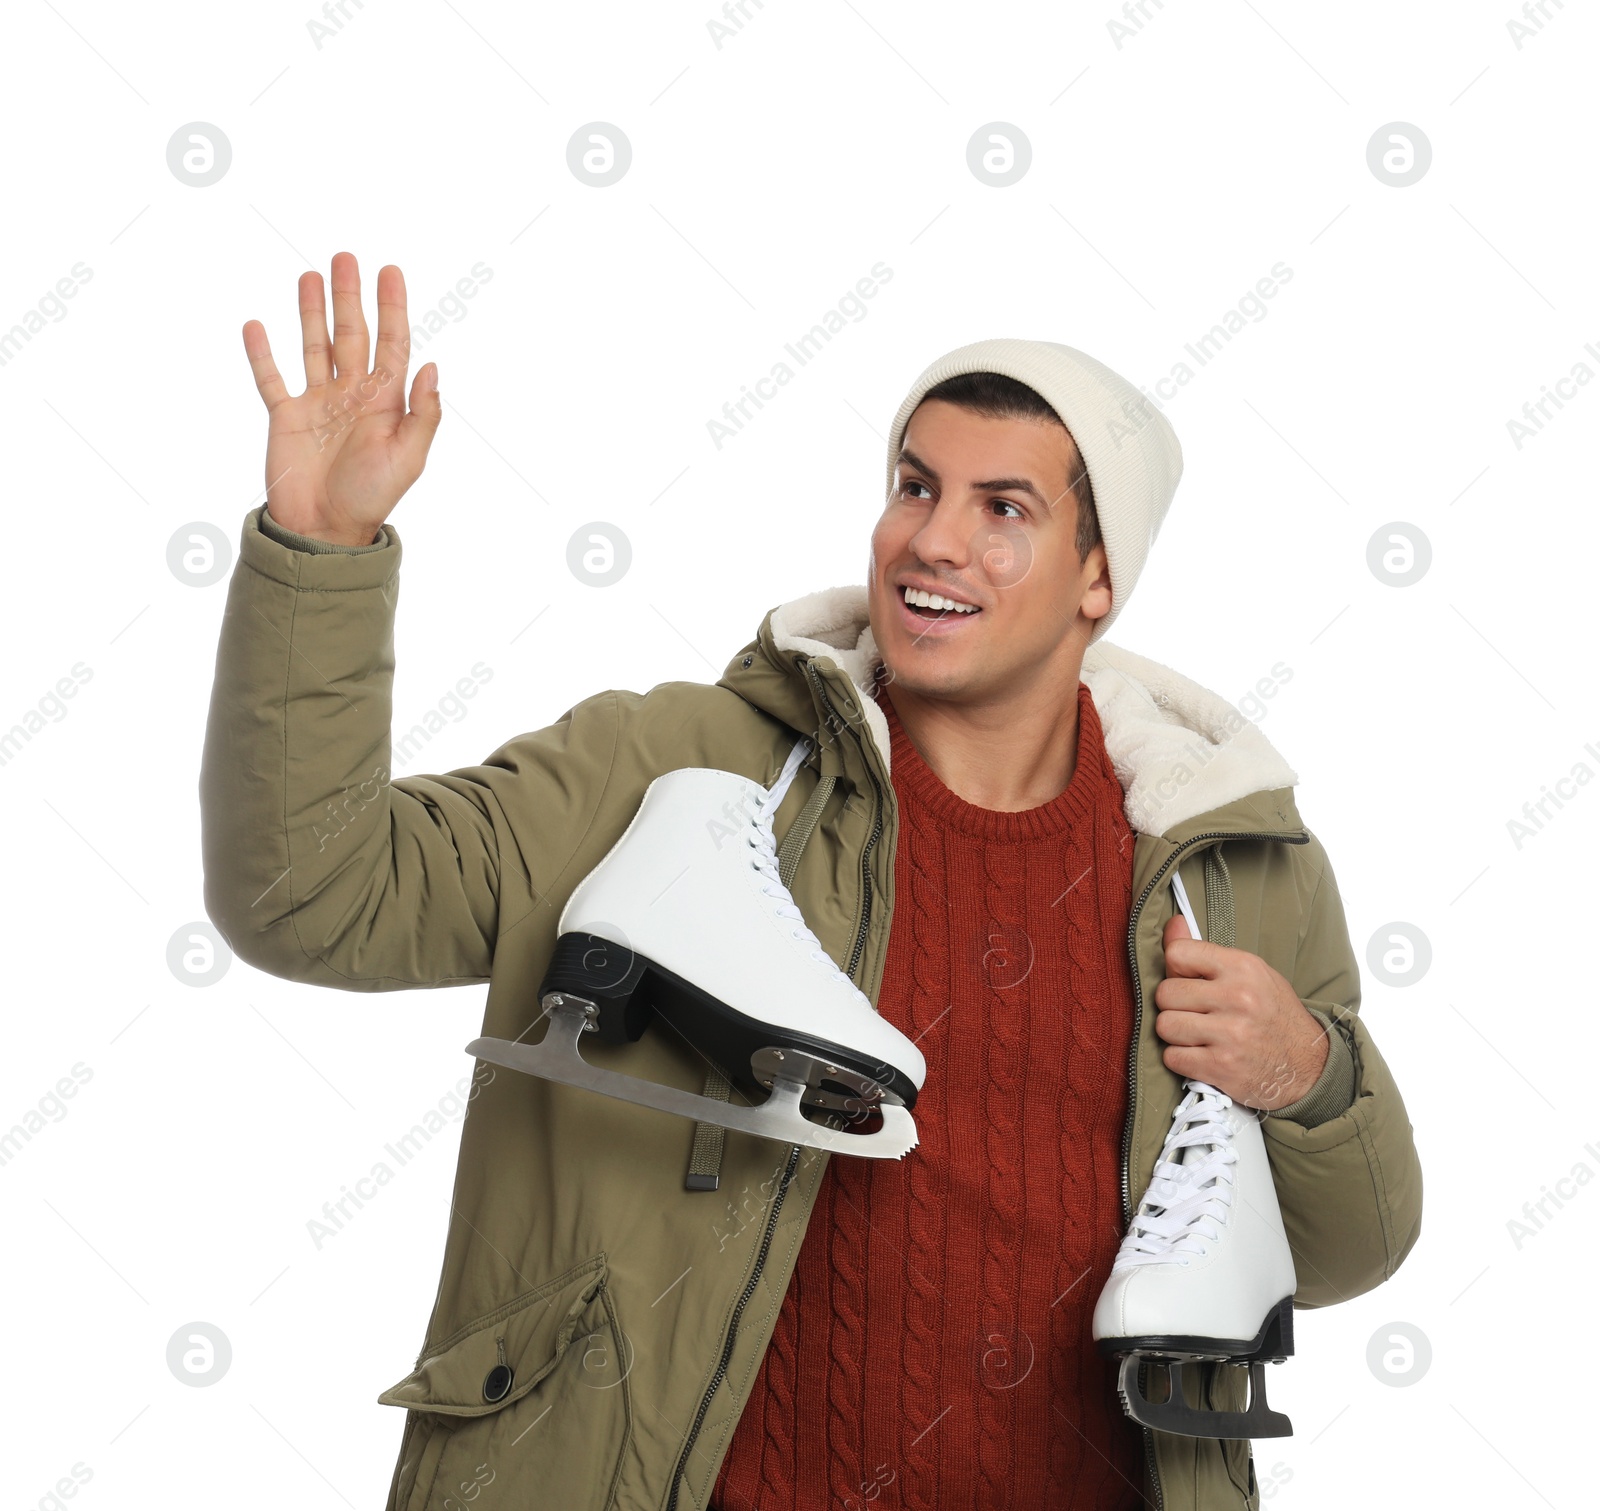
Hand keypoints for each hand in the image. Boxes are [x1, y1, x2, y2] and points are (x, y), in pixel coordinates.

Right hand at [242, 251, 440, 545]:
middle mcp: (352, 395)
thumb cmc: (371, 497)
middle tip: (346, 257)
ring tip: (310, 275)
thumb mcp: (408, 458)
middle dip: (350, 297)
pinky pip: (270, 378)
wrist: (326, 529)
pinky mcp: (285, 417)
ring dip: (312, 312)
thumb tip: (431, 366)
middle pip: (352, 334)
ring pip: (315, 346)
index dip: (392, 307)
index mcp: (385, 402)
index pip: (391, 343)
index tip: (390, 272)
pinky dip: (262, 353)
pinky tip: (255, 325)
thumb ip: (423, 414)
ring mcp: (317, 403)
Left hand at [1152, 912, 1329, 1110]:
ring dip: (1175, 1034)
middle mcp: (1237, 998)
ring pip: (1164, 1026)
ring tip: (1197, 1034)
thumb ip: (1206, 952)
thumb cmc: (1274, 1015)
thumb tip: (1173, 922)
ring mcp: (1229, 1034)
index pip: (1177, 954)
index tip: (1187, 980)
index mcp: (1244, 968)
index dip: (1175, 969)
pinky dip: (1180, 1059)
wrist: (1309, 1067)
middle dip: (1173, 1005)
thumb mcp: (1251, 974)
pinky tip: (1200, 1055)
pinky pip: (1171, 1057)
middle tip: (1193, 1012)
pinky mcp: (1221, 1066)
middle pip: (1165, 993)